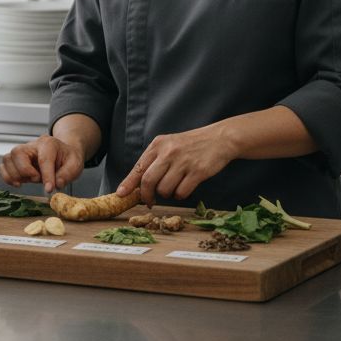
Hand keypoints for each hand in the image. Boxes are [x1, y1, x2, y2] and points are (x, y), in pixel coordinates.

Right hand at [0, 135, 84, 191]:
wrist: (63, 154)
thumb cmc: (68, 159)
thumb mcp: (75, 165)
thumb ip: (67, 174)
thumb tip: (56, 183)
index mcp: (49, 144)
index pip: (44, 159)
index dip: (46, 175)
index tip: (49, 188)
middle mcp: (32, 145)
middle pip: (17, 153)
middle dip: (25, 170)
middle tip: (37, 179)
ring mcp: (22, 152)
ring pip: (7, 159)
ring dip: (15, 175)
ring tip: (29, 181)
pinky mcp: (15, 161)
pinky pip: (3, 167)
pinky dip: (7, 177)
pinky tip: (19, 183)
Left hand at [116, 126, 234, 205]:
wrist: (219, 139)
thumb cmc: (190, 145)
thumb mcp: (168, 146)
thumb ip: (153, 161)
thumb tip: (136, 184)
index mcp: (158, 145)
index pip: (138, 167)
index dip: (128, 184)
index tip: (121, 195)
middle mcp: (169, 152)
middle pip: (148, 181)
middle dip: (146, 196)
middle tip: (149, 202)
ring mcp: (183, 162)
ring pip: (164, 189)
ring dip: (167, 194)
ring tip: (174, 187)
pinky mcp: (198, 172)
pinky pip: (181, 192)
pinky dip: (180, 195)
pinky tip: (185, 186)